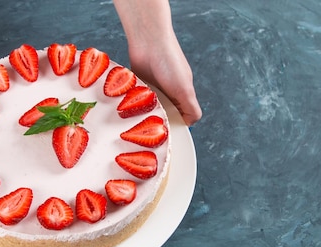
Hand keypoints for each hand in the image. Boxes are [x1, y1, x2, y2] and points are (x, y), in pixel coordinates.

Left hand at [113, 0, 201, 125]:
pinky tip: (128, 106)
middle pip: (164, 112)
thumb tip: (190, 124)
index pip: (182, 116)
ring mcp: (153, 87)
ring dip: (144, 111)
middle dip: (158, 119)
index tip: (165, 132)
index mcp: (183, 93)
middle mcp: (169, 91)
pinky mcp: (139, 83)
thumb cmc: (169, 62)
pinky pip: (135, 98)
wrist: (148, 40)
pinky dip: (133, 101)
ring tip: (138, 116)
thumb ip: (191, 109)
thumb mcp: (185, 90)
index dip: (175, 125)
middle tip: (149, 126)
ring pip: (149, 107)